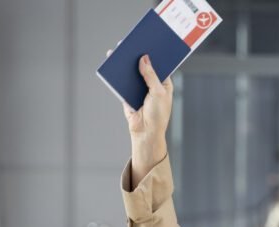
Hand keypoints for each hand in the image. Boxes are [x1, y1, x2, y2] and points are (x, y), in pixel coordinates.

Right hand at [108, 51, 171, 184]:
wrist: (145, 132)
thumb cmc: (157, 115)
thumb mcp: (157, 93)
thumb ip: (150, 75)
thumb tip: (144, 58)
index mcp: (164, 83)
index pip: (159, 65)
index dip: (155, 54)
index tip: (150, 41)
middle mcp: (151, 84)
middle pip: (144, 66)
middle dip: (138, 55)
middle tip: (133, 42)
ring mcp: (139, 88)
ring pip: (132, 72)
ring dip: (126, 62)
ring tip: (121, 50)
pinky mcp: (127, 93)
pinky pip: (122, 80)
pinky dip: (118, 73)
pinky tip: (114, 63)